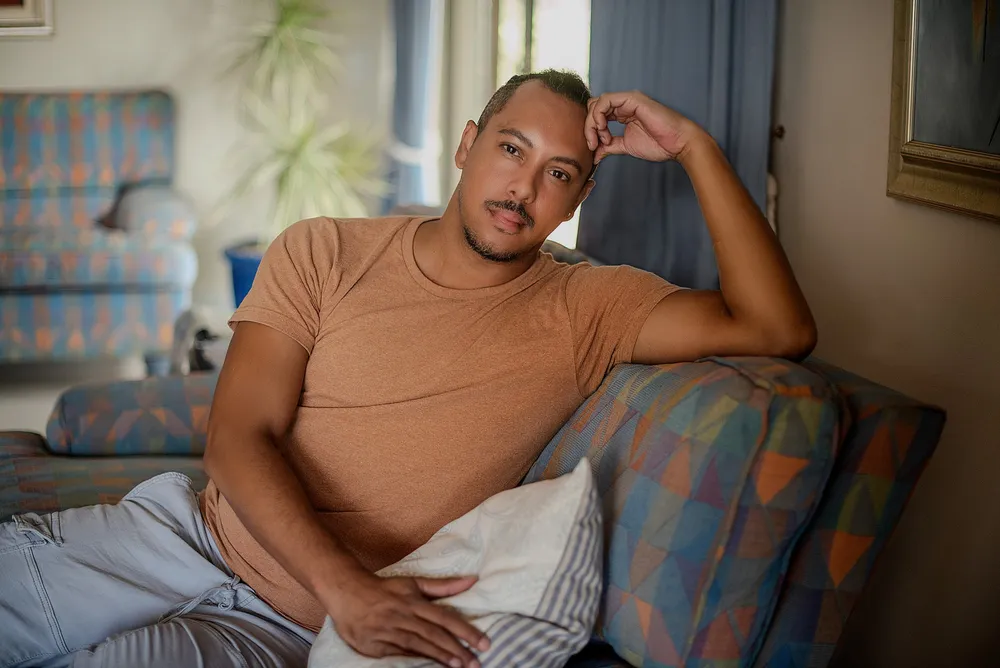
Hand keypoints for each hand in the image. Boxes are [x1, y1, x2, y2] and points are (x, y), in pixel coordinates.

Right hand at [326, 573, 489, 667]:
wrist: (346, 592)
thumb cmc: (384, 589)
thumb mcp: (413, 583)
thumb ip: (444, 586)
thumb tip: (473, 580)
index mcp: (414, 601)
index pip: (445, 617)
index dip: (465, 631)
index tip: (483, 642)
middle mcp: (403, 616)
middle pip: (435, 634)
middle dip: (457, 649)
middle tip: (477, 662)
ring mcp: (388, 631)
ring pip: (418, 645)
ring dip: (440, 656)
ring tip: (459, 666)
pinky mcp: (375, 646)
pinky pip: (400, 654)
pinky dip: (416, 660)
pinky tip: (431, 667)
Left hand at [585, 90, 701, 163]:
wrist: (677, 143)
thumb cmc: (658, 144)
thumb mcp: (625, 147)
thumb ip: (609, 147)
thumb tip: (594, 155)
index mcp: (622, 114)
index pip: (597, 115)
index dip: (591, 131)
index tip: (595, 147)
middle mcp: (623, 105)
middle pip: (593, 108)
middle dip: (589, 127)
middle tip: (594, 144)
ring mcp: (627, 100)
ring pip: (597, 103)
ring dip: (593, 123)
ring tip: (601, 138)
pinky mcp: (631, 99)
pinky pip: (605, 100)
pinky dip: (599, 114)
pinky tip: (604, 128)